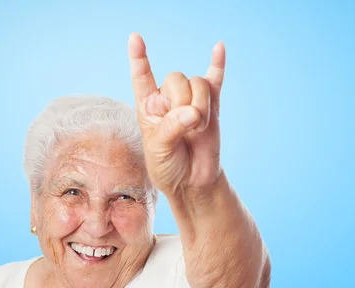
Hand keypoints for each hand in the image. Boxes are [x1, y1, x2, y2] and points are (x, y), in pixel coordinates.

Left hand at [127, 33, 225, 196]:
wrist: (192, 182)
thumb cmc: (168, 166)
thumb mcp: (159, 149)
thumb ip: (172, 127)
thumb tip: (193, 113)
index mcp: (149, 107)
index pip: (142, 77)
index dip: (139, 58)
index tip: (135, 38)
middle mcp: (169, 100)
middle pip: (177, 78)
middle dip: (182, 102)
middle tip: (185, 128)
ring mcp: (191, 101)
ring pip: (197, 84)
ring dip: (200, 107)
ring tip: (198, 129)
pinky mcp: (212, 107)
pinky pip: (215, 81)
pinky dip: (218, 65)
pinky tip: (219, 48)